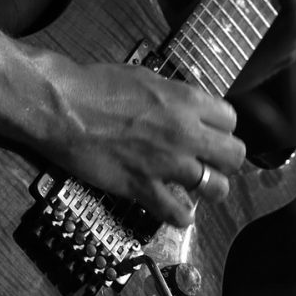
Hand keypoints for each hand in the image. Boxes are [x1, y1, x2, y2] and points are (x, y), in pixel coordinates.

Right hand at [35, 59, 245, 226]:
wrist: (61, 107)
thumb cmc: (96, 86)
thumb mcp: (146, 79)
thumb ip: (174, 97)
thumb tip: (188, 108)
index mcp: (186, 101)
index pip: (231, 121)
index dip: (221, 129)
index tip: (211, 134)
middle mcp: (185, 133)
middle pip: (234, 156)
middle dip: (225, 161)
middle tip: (210, 162)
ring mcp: (166, 163)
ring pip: (216, 187)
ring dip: (210, 189)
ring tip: (199, 188)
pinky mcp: (142, 187)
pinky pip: (177, 213)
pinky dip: (181, 216)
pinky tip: (178, 213)